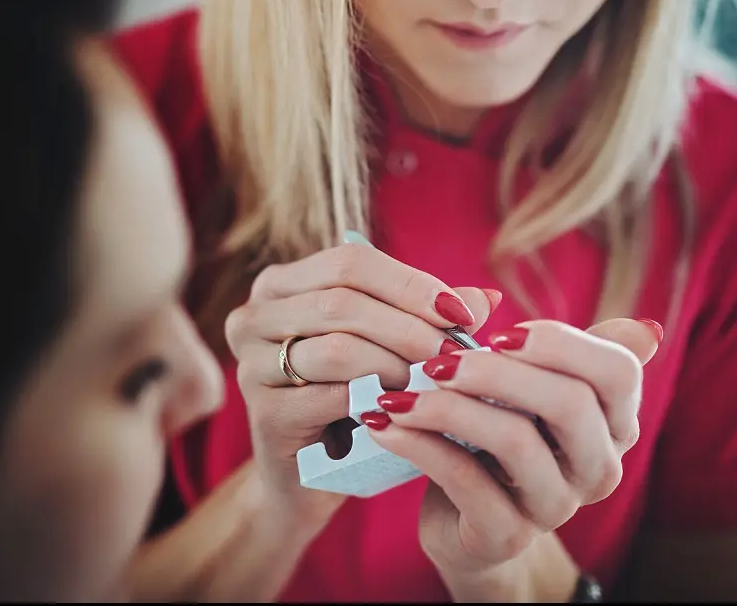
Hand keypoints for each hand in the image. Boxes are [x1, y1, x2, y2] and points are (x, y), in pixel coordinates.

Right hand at [224, 242, 496, 528]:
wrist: (308, 474)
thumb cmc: (350, 399)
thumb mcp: (385, 348)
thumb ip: (426, 319)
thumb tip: (485, 298)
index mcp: (279, 285)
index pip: (350, 262)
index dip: (409, 283)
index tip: (459, 314)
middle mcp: (252, 316)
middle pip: (342, 301)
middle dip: (409, 327)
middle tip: (452, 354)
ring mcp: (251, 365)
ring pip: (338, 348)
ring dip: (396, 365)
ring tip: (430, 384)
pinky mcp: (265, 414)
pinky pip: (332, 398)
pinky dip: (378, 403)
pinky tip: (405, 413)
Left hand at [362, 317, 659, 593]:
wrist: (459, 519)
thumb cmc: (493, 436)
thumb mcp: (522, 389)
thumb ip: (553, 350)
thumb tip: (640, 323)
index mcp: (614, 423)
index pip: (618, 372)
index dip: (561, 343)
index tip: (498, 333)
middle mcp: (598, 468)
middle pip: (570, 403)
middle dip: (496, 371)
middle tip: (437, 360)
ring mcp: (556, 506)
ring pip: (516, 441)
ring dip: (449, 406)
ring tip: (399, 392)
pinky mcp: (505, 535)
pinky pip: (464, 479)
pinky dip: (419, 444)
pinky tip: (385, 423)